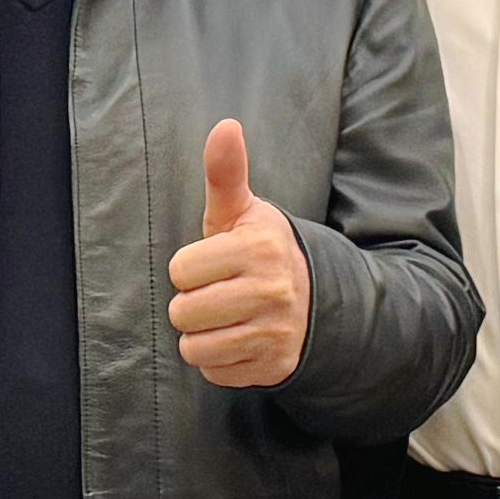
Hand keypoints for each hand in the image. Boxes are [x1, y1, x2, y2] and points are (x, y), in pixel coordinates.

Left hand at [167, 118, 310, 387]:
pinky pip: (214, 372)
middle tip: (219, 293)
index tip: (215, 264)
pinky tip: (240, 339)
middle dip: (193, 304)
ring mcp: (276, 333)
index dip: (190, 268)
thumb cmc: (263, 252)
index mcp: (260, 248)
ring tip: (226, 317)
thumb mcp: (244, 213)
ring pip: (195, 347)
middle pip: (184, 312)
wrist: (318, 299)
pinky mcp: (274, 367)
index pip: (181, 270)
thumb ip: (226, 174)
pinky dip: (220, 360)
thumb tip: (224, 126)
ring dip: (201, 336)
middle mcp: (272, 291)